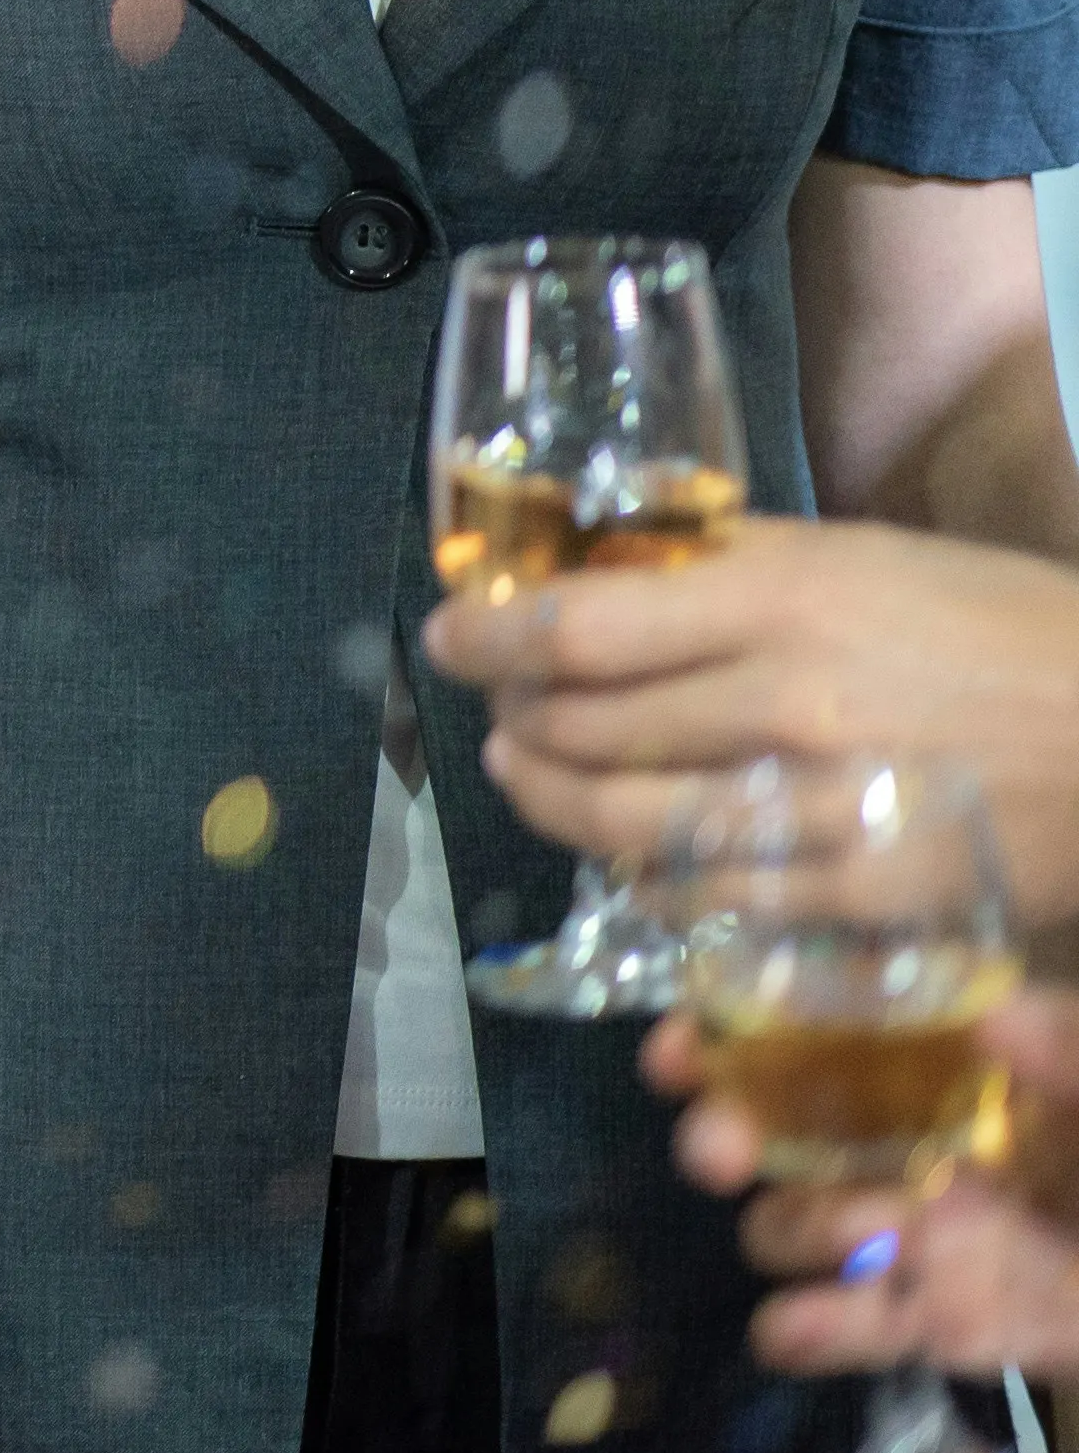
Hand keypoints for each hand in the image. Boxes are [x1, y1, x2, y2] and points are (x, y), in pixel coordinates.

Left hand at [430, 516, 1078, 898]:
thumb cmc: (1002, 630)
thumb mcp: (865, 558)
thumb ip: (731, 559)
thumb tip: (604, 554)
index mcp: (783, 600)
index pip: (577, 627)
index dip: (488, 639)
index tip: (449, 639)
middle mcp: (786, 704)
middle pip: (582, 728)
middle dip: (515, 723)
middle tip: (498, 714)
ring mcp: (823, 809)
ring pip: (626, 822)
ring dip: (555, 803)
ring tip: (534, 777)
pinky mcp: (864, 896)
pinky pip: (709, 898)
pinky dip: (649, 879)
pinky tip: (636, 859)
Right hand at [670, 992, 1078, 1376]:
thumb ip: (1073, 1050)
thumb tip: (991, 1017)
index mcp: (956, 1071)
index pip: (821, 1035)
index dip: (735, 1036)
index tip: (680, 1049)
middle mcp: (918, 1147)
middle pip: (784, 1133)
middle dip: (732, 1136)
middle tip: (720, 1150)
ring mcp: (928, 1240)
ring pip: (801, 1230)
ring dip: (795, 1231)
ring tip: (853, 1238)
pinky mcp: (951, 1325)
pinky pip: (861, 1330)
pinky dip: (814, 1331)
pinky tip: (793, 1327)